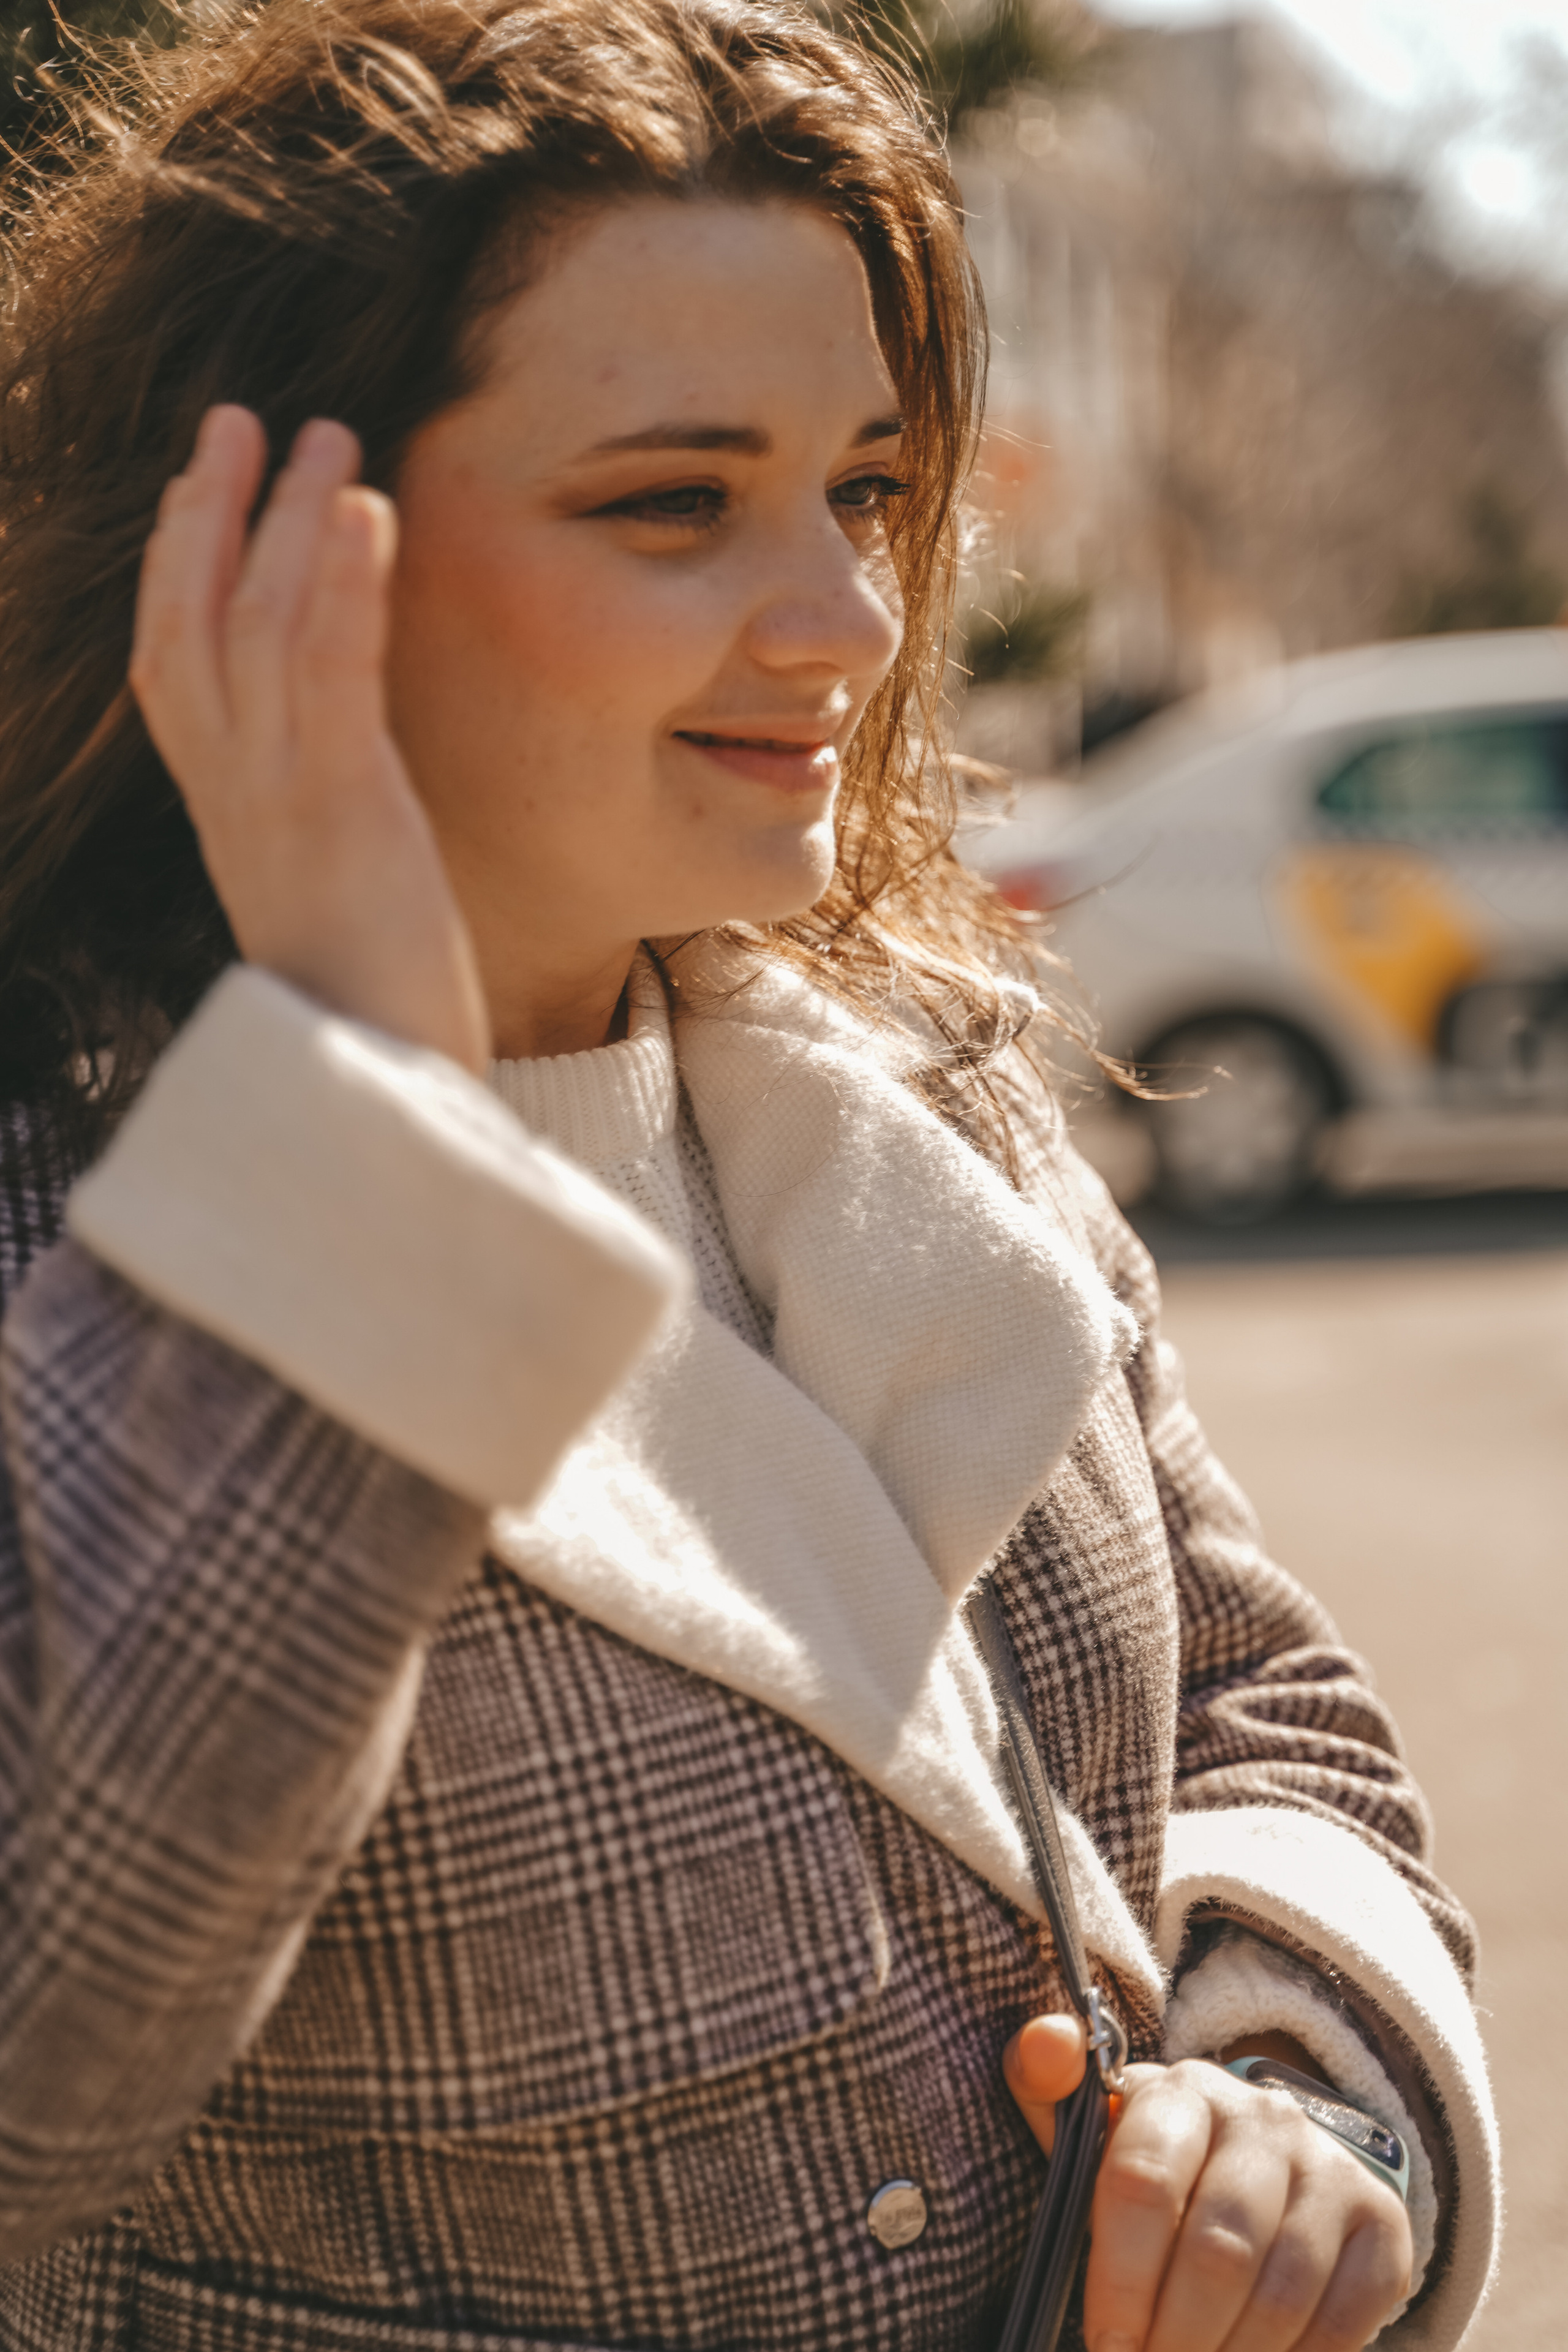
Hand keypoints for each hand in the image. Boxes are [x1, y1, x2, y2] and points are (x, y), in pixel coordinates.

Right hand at [130, 405, 489, 1070]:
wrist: (383, 1105)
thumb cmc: (372, 1016)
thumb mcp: (331, 905)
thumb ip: (319, 830)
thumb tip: (341, 785)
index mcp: (229, 823)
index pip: (176, 674)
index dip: (177, 571)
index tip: (201, 488)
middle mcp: (234, 803)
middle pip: (192, 626)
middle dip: (209, 515)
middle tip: (240, 417)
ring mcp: (279, 805)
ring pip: (253, 628)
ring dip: (284, 519)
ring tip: (319, 433)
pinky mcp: (345, 815)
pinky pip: (329, 673)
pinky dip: (342, 582)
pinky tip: (365, 508)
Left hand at [1005, 2019, 1412, 2350]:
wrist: (1260, 2166)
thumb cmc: (1157, 2166)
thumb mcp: (1095, 2131)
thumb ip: (1049, 2088)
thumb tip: (1040, 2045)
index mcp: (1182, 2091)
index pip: (1144, 2183)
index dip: (1120, 2281)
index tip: (1107, 2344)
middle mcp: (1264, 2117)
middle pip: (1218, 2250)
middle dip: (1175, 2337)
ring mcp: (1329, 2167)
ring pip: (1281, 2293)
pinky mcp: (1380, 2222)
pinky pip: (1345, 2318)